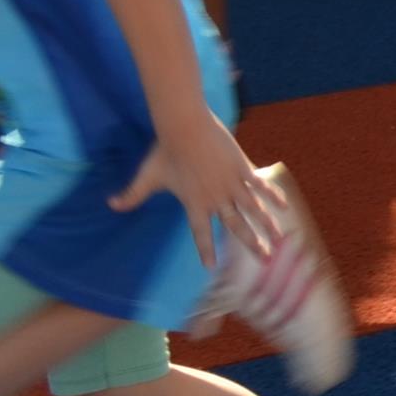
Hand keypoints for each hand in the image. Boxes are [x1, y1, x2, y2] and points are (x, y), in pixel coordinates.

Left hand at [114, 108, 276, 270]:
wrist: (184, 128)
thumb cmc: (165, 152)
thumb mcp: (147, 177)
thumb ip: (132, 195)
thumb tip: (111, 205)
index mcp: (194, 204)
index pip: (201, 233)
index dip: (206, 250)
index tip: (211, 266)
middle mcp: (216, 199)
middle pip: (237, 227)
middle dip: (252, 244)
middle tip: (265, 259)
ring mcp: (232, 184)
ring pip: (254, 210)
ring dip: (268, 225)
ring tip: (280, 238)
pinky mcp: (242, 168)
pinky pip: (260, 185)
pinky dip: (273, 195)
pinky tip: (285, 205)